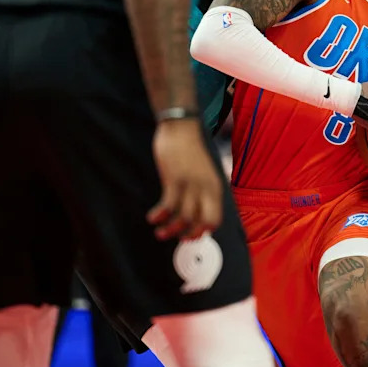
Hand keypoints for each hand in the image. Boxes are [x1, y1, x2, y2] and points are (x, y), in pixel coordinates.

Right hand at [148, 119, 222, 239]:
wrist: (181, 128)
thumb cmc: (190, 151)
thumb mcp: (203, 173)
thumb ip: (202, 191)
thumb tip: (195, 214)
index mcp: (215, 188)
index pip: (215, 219)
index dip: (203, 232)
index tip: (191, 236)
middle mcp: (206, 189)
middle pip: (201, 222)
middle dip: (188, 235)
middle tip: (176, 238)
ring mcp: (191, 184)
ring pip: (183, 217)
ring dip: (170, 230)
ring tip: (160, 233)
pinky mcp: (174, 179)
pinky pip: (168, 205)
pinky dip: (159, 215)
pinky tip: (152, 217)